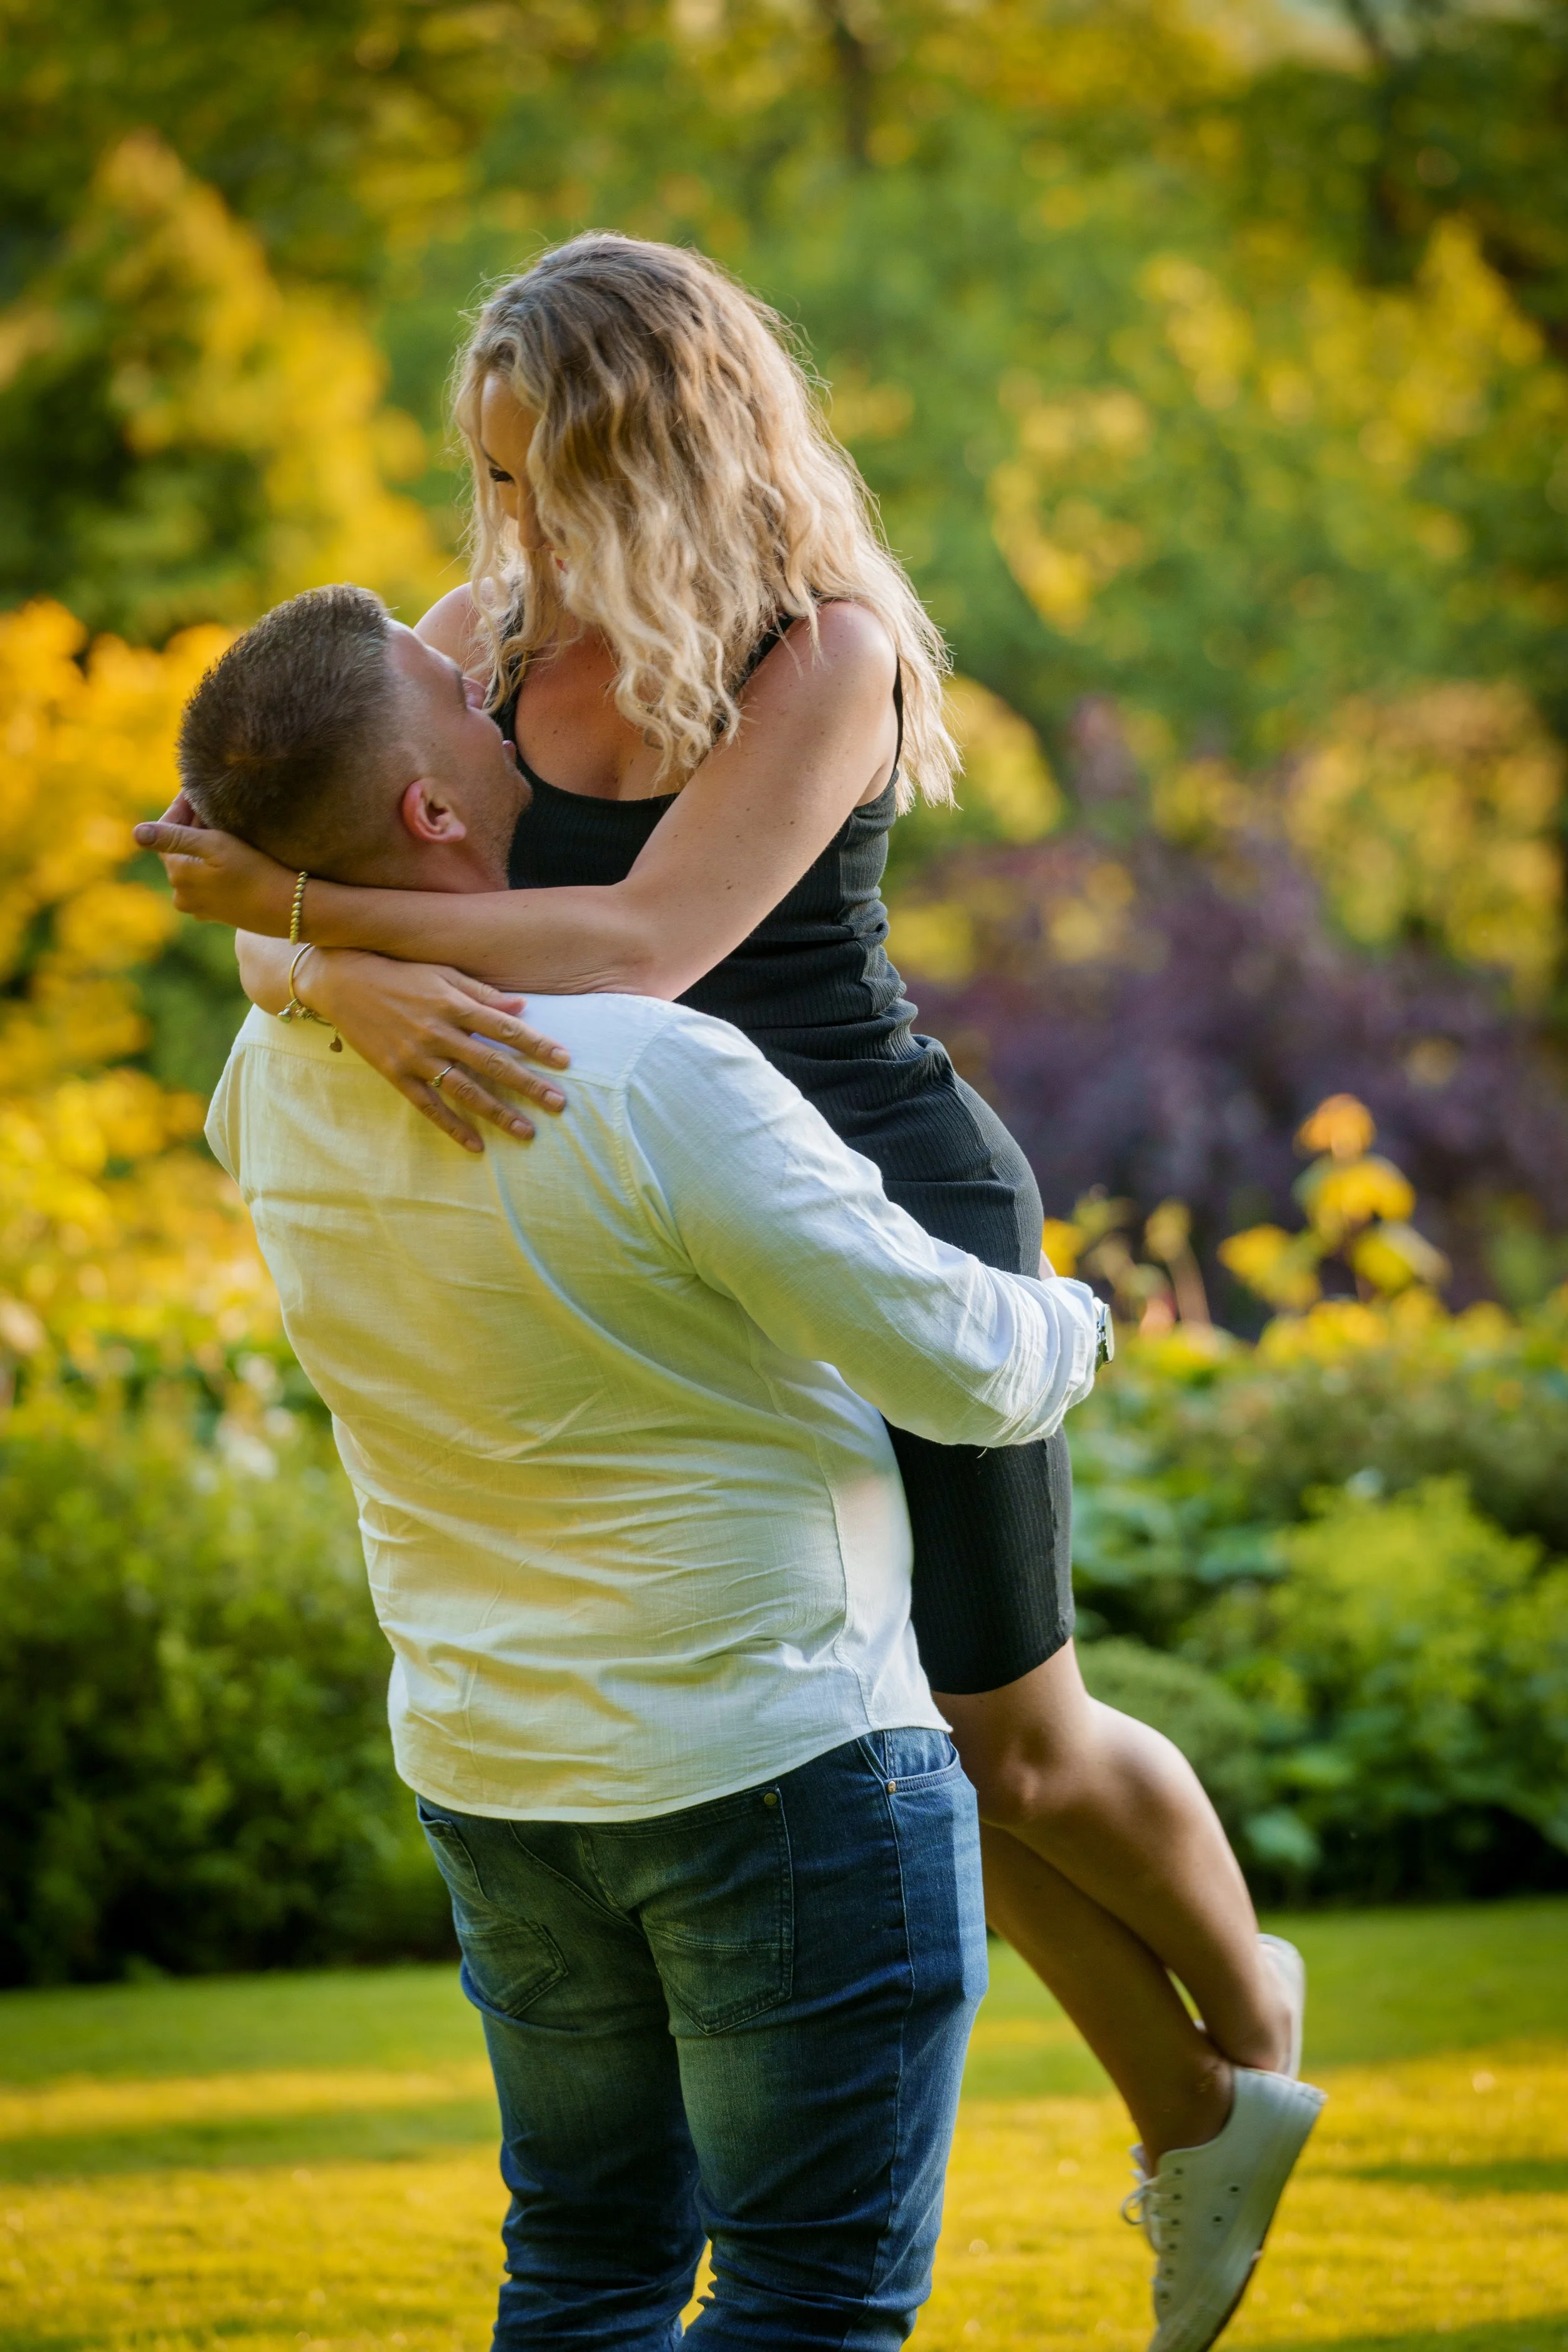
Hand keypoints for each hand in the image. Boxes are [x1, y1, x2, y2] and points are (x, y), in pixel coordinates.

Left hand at [133, 797, 296, 933]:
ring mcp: (197, 905)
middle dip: (193, 824)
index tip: (197, 786)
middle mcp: (180, 892)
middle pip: (180, 847)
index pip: (167, 829)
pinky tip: (233, 854)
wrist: (288, 908)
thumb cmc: (254, 871)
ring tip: (226, 825)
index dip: (182, 806)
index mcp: (177, 872)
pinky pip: (207, 880)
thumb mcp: (214, 845)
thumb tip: (136, 833)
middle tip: (215, 801)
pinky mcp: (215, 913)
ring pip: (194, 863)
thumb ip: (173, 837)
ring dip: (204, 844)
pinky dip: (214, 865)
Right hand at [296, 948, 569, 1154]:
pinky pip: (429, 1106)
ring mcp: (416, 1056)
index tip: (565, 1061)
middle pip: (492, 1063)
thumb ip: (482, 993)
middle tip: (559, 1104)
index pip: (505, 1028)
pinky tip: (476, 1145)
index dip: (537, 1045)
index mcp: (453, 1003)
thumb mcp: (442, 973)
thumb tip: (522, 1007)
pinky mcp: (395, 1074)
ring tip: (527, 1132)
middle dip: (529, 1085)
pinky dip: (453, 1126)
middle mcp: (438, 1031)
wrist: (341, 981)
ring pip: (465, 1090)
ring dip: (499, 1113)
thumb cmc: (399, 973)